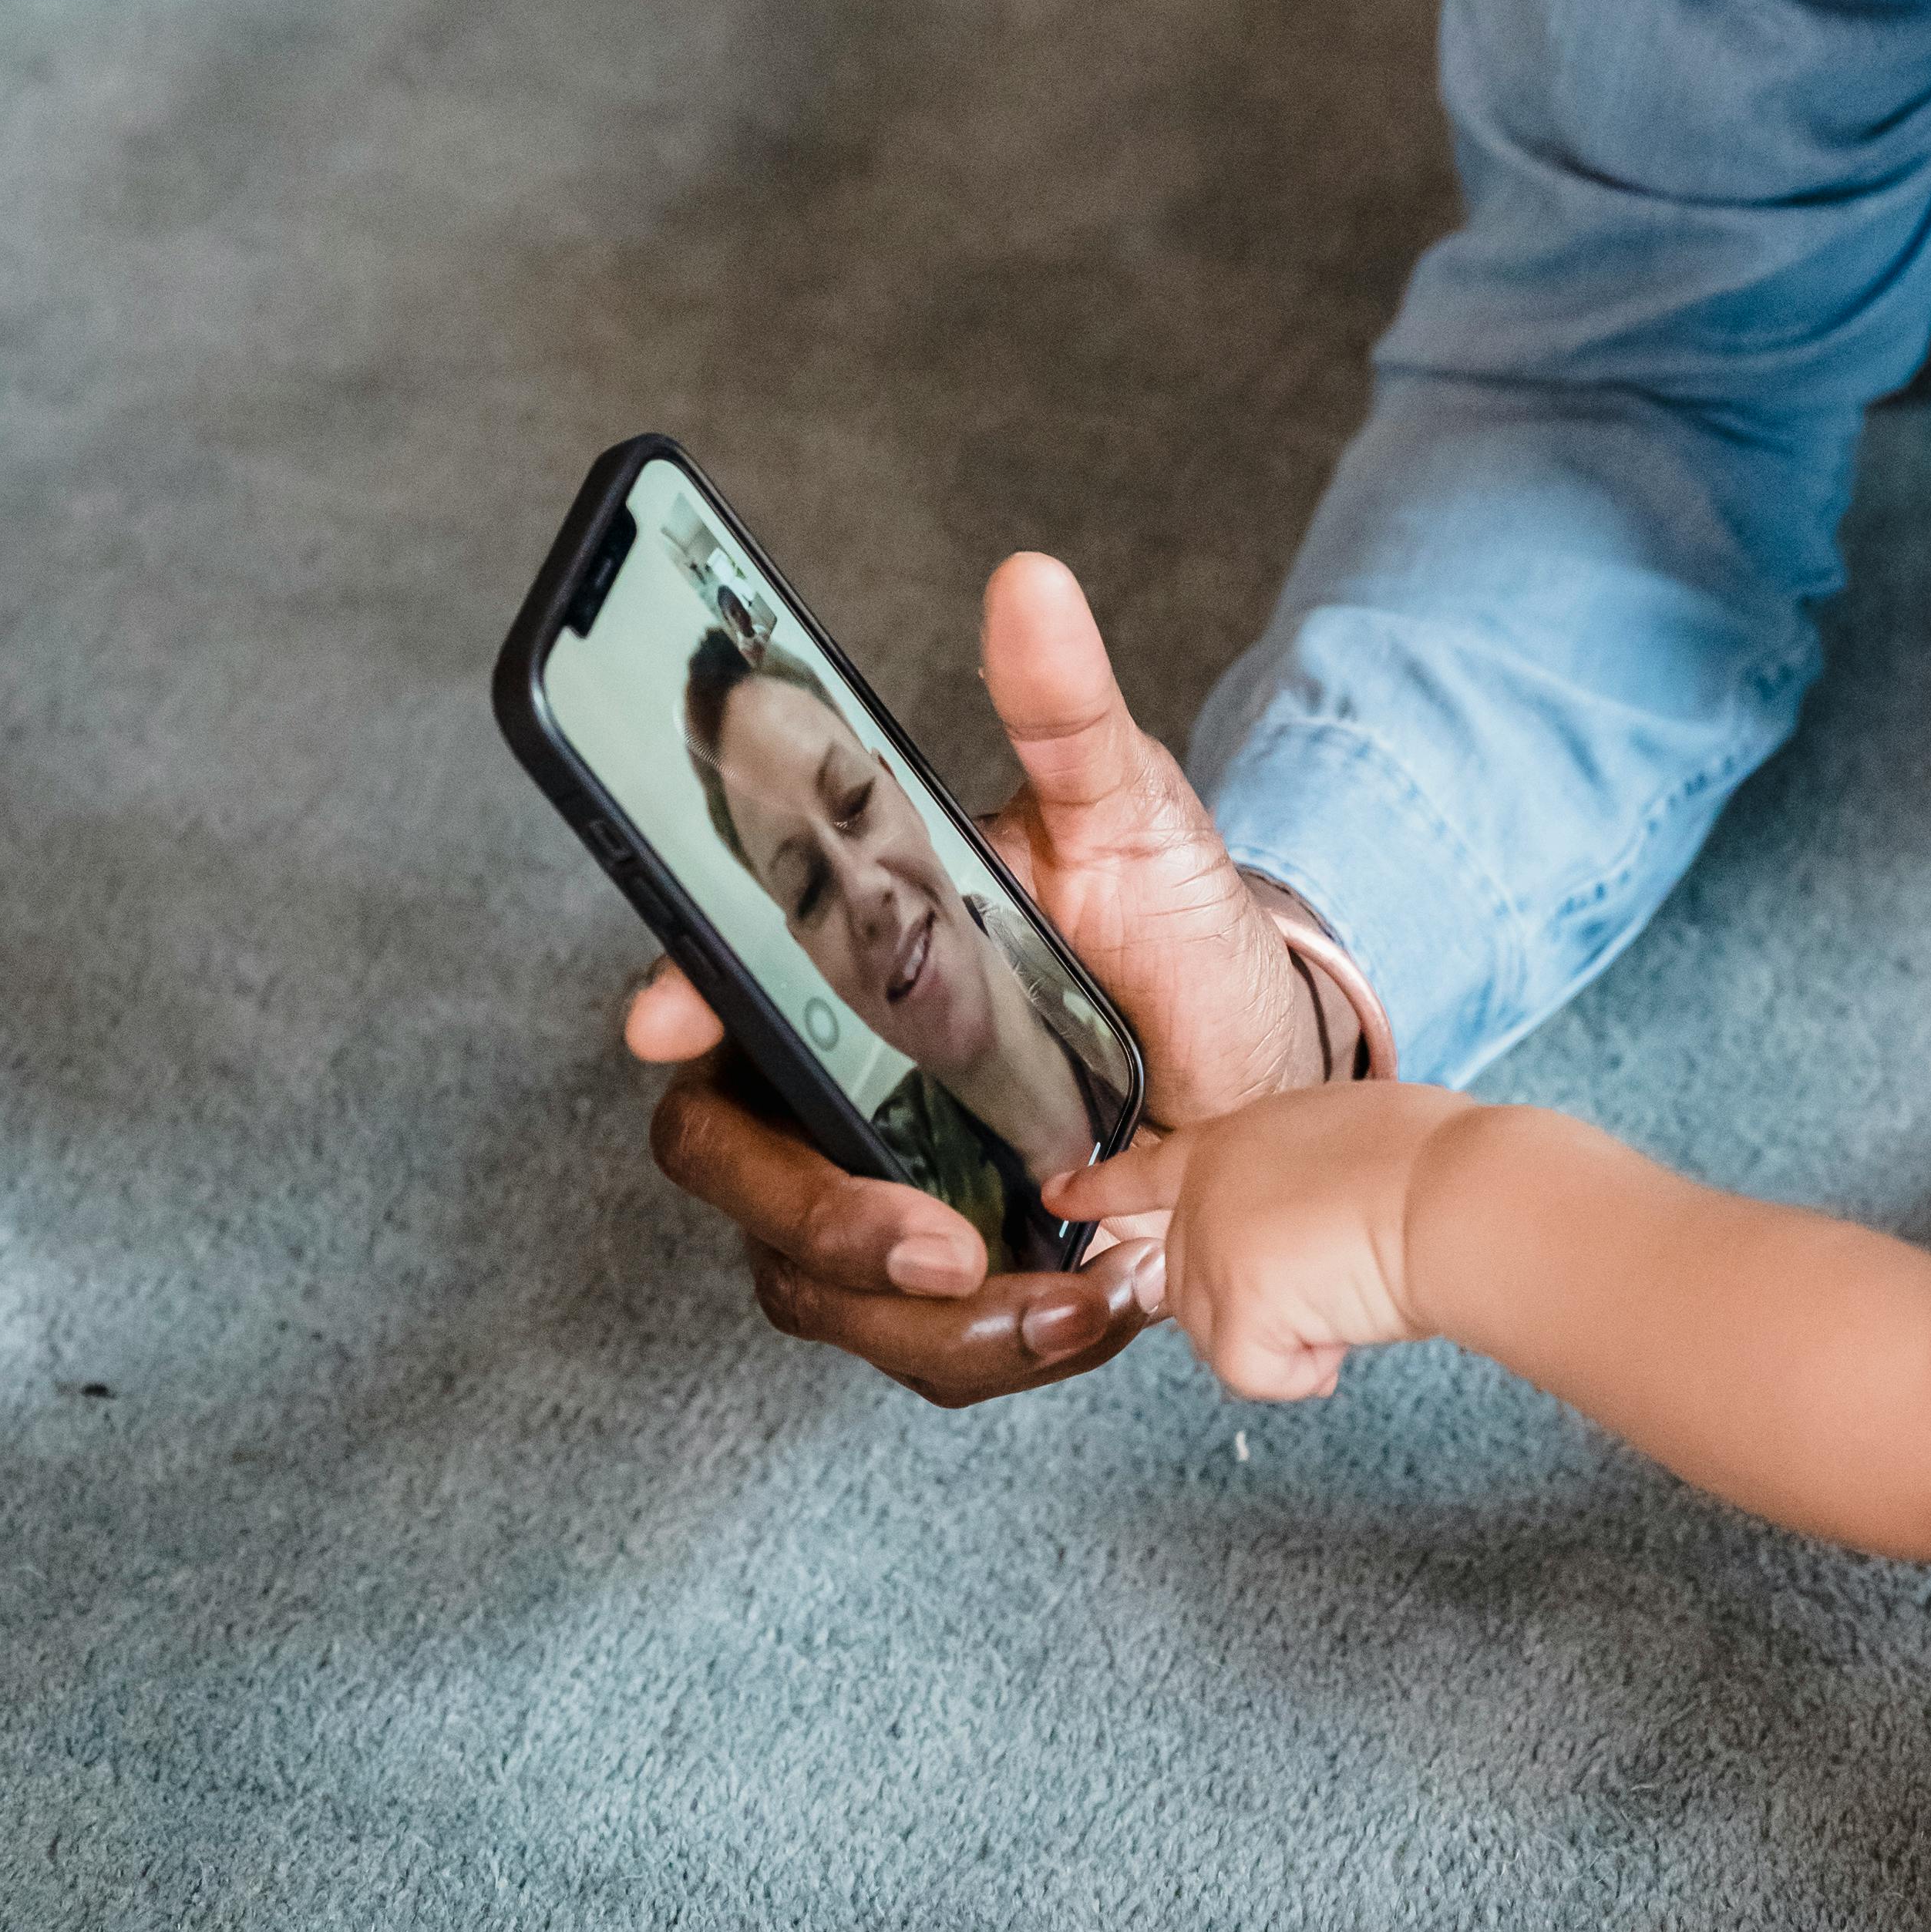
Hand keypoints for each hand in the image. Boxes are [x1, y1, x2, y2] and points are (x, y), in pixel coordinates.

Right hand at [624, 551, 1336, 1406]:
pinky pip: (905, 1343)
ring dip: (922, 1316)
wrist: (1264, 1064)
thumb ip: (1073, 714)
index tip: (665, 1016)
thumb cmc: (1171, 925)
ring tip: (1066, 1292)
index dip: (675, 992)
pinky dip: (988, 1348)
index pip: (712, 972)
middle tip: (939, 1241)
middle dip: (810, 1213)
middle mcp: (829, 1068)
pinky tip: (1087, 1308)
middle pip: (724, 1155)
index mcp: (847, 951)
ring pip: (805, 1278)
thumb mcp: (1134, 814)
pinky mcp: (932, 1273)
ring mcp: (867, 1175)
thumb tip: (1033, 583)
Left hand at [1050, 1082, 1474, 1404]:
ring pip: (1223, 1338)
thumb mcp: (1338, 1138)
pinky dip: (1303, 1372)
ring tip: (1350, 1290)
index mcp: (1231, 1139)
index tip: (1058, 1193)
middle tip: (1333, 1277)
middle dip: (1260, 1303)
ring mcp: (1207, 1248)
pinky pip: (1254, 1374)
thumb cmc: (1430, 1162)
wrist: (1450, 1193)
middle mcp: (1202, 1192)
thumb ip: (1285, 1178)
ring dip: (1291, 1336)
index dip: (1103, 1188)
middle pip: (1193, 1284)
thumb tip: (1298, 1231)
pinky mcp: (1230, 1304)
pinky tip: (1341, 1329)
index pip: (1149, 1170)